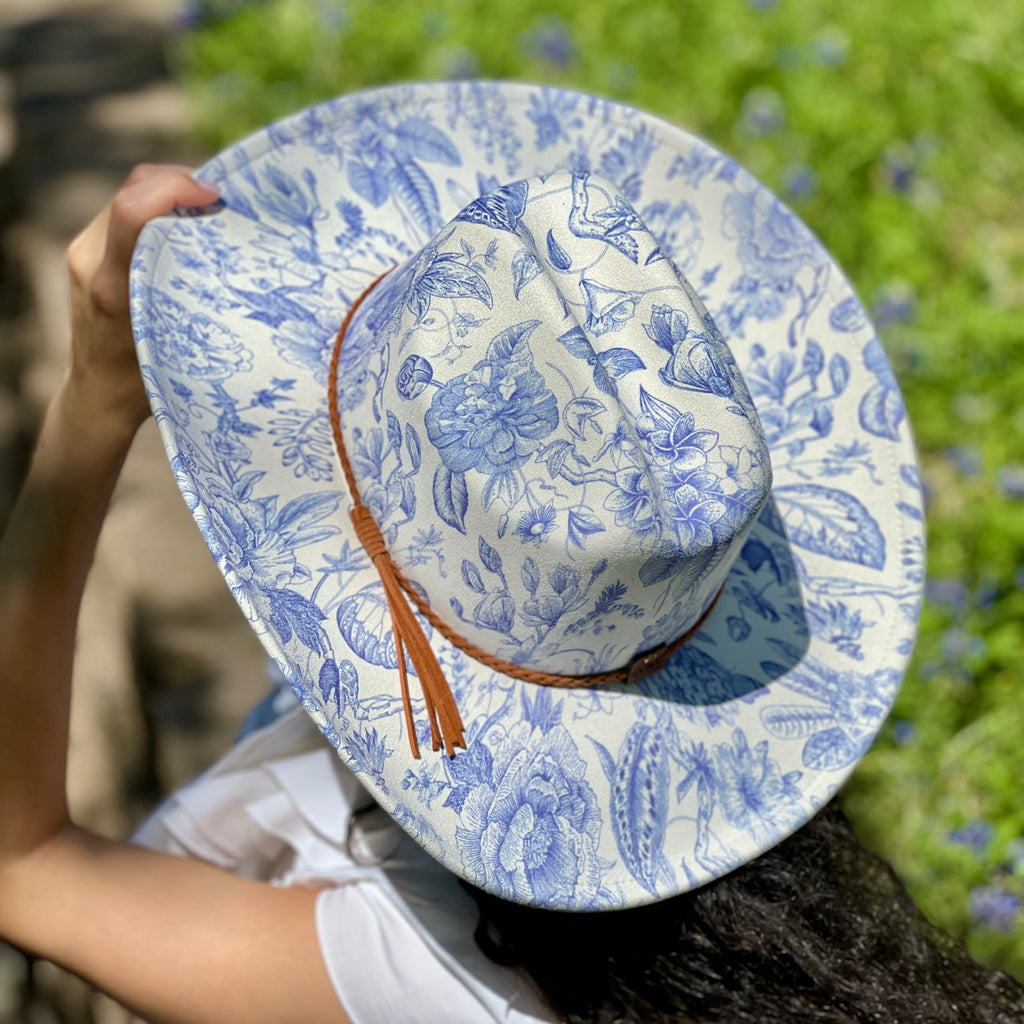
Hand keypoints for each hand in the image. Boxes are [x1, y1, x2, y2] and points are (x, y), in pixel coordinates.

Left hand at [65, 164, 219, 437]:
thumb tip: (249, 261)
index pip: (131, 211)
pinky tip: (187, 226)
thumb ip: (199, 302)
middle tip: (222, 201)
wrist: (99, 394)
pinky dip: (159, 207)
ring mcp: (83, 250)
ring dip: (171, 192)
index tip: (216, 198)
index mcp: (112, 287)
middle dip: (181, 182)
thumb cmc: (148, 381)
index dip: (175, 188)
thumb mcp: (181, 346)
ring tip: (209, 210)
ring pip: (129, 193)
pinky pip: (124, 210)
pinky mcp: (86, 249)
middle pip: (133, 188)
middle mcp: (90, 260)